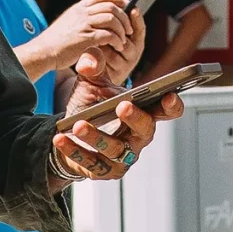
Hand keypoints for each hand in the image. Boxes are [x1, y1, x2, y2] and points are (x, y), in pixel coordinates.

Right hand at [22, 0, 144, 83]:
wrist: (43, 51)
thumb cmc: (55, 42)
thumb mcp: (68, 22)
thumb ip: (81, 18)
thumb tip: (95, 17)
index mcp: (78, 8)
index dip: (117, 0)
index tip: (126, 6)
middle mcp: (82, 13)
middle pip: (111, 7)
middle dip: (124, 17)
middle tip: (129, 28)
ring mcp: (84, 24)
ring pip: (112, 19)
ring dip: (122, 29)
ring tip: (124, 39)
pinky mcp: (86, 38)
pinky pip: (109, 35)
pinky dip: (117, 40)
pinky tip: (118, 46)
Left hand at [49, 55, 184, 183]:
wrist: (71, 133)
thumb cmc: (92, 107)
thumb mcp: (91, 82)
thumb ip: (92, 65)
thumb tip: (90, 60)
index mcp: (144, 113)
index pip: (166, 111)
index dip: (172, 105)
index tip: (169, 95)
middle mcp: (138, 137)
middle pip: (145, 129)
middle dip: (135, 117)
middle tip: (123, 105)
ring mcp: (122, 157)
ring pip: (114, 148)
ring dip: (96, 136)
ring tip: (79, 124)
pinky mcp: (102, 171)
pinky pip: (89, 162)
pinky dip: (73, 150)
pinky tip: (60, 138)